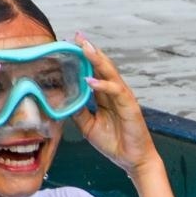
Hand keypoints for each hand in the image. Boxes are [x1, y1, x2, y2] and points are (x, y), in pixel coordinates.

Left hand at [71, 34, 161, 176]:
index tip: (68, 45)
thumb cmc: (114, 143)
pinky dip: (103, 84)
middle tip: (76, 36)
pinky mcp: (130, 106)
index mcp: (106, 96)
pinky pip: (116, 91)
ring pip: (110, 73)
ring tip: (84, 47)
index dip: (83, 58)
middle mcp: (115, 92)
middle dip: (89, 50)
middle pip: (102, 66)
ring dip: (97, 59)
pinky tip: (90, 80)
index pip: (94, 71)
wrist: (133, 161)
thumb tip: (63, 99)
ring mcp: (124, 98)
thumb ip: (78, 111)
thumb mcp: (88, 126)